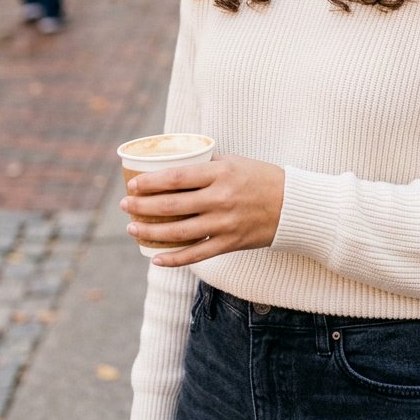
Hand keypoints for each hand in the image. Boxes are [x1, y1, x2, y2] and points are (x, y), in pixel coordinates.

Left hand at [120, 154, 284, 268]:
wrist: (293, 206)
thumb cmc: (262, 178)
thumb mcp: (235, 162)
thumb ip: (208, 163)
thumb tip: (178, 160)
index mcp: (221, 173)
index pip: (177, 177)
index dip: (151, 182)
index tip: (132, 184)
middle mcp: (220, 198)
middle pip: (172, 205)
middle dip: (143, 206)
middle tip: (126, 205)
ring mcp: (224, 223)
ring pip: (179, 232)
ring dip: (151, 232)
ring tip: (133, 229)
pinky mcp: (229, 243)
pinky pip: (196, 254)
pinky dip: (174, 259)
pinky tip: (156, 259)